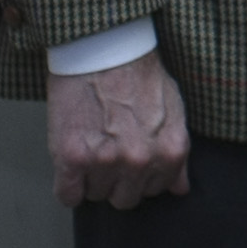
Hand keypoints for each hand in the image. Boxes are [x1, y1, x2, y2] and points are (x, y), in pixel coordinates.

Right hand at [46, 51, 193, 209]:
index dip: (140, 175)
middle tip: (108, 150)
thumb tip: (179, 188)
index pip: (155, 190)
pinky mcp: (72, 158)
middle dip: (116, 179)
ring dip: (91, 178)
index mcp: (170, 151)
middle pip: (125, 198)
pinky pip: (68, 196)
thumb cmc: (139, 74)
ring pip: (96, 195)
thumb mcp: (173, 110)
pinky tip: (71, 164)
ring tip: (90, 145)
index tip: (130, 159)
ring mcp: (105, 161)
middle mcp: (140, 161)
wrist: (103, 49)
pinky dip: (67, 186)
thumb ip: (176, 152)